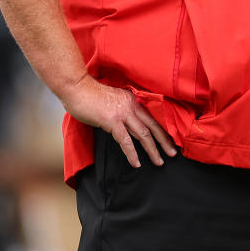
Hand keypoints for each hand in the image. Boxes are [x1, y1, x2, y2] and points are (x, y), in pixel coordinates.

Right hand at [61, 75, 176, 167]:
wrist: (77, 87)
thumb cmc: (89, 95)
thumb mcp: (112, 100)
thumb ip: (121, 110)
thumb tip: (124, 124)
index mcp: (132, 100)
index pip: (151, 117)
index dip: (162, 130)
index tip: (170, 140)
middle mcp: (131, 105)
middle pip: (153, 126)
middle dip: (164, 141)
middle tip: (173, 153)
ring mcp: (123, 113)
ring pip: (143, 134)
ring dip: (152, 150)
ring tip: (159, 161)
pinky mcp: (112, 121)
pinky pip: (125, 140)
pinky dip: (132, 153)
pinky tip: (136, 163)